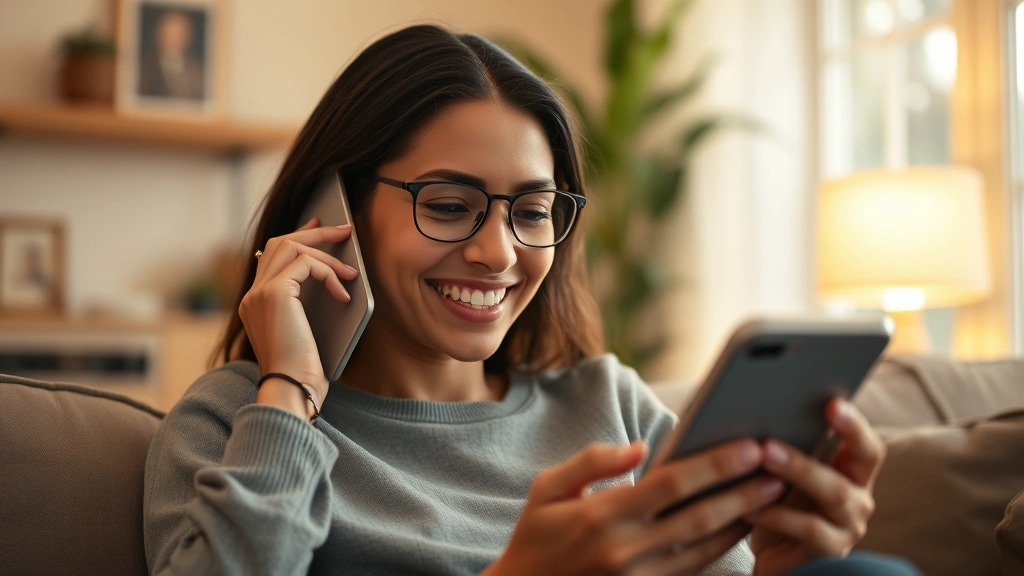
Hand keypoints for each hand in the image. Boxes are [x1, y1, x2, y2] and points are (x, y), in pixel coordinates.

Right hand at [239, 217, 358, 413]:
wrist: (292, 390)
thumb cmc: (304, 373)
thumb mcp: (304, 333)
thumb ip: (306, 307)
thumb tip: (332, 279)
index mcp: (255, 304)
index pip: (272, 257)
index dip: (297, 238)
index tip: (318, 227)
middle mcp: (251, 295)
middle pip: (280, 244)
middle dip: (314, 234)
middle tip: (342, 229)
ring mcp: (259, 293)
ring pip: (292, 248)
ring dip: (328, 254)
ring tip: (353, 270)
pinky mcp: (274, 294)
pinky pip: (306, 264)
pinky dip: (329, 273)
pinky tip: (343, 293)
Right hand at [484, 439, 783, 575]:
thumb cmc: (536, 536)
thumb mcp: (546, 489)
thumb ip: (592, 461)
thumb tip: (640, 447)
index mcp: (601, 516)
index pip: (671, 485)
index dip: (714, 465)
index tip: (749, 446)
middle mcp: (625, 550)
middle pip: (699, 517)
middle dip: (742, 492)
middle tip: (778, 469)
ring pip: (705, 549)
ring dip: (741, 521)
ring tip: (771, 496)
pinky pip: (694, 572)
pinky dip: (721, 549)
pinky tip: (739, 527)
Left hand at [747, 399, 885, 575]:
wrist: (774, 561)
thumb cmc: (778, 507)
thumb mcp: (783, 476)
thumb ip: (785, 448)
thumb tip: (757, 410)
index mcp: (852, 473)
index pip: (868, 446)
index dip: (855, 425)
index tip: (832, 402)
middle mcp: (859, 499)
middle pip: (854, 467)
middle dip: (815, 445)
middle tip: (771, 441)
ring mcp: (849, 526)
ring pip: (834, 493)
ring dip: (797, 471)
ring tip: (762, 458)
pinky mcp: (832, 552)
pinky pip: (810, 529)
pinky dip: (777, 515)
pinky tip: (748, 507)